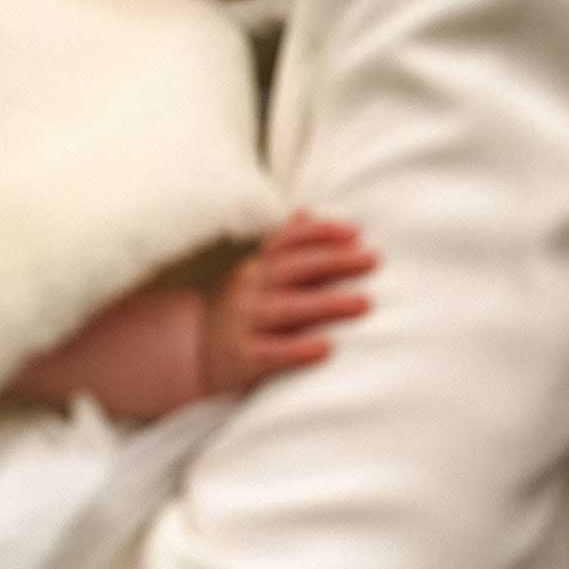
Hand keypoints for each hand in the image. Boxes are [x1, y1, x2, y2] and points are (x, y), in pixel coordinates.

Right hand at [202, 213, 376, 393]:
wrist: (196, 353)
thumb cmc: (245, 309)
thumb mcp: (260, 276)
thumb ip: (286, 249)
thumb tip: (308, 210)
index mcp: (258, 266)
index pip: (288, 241)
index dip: (320, 233)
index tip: (356, 232)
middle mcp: (249, 288)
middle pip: (294, 269)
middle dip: (335, 261)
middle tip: (372, 259)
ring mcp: (243, 321)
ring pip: (286, 309)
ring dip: (327, 304)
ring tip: (364, 302)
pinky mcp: (242, 358)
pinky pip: (270, 352)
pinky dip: (297, 350)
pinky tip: (325, 348)